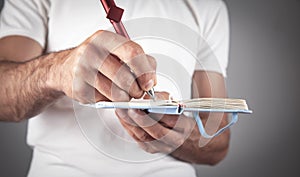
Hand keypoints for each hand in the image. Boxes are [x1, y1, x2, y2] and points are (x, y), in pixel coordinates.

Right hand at [49, 30, 155, 102]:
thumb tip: (151, 81)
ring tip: (123, 93)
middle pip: (125, 76)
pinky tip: (106, 93)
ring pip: (116, 92)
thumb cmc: (96, 59)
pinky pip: (105, 100)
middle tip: (137, 92)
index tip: (149, 83)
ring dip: (125, 98)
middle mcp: (92, 51)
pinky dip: (111, 101)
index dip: (145, 71)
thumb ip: (140, 61)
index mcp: (105, 38)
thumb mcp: (117, 51)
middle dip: (137, 90)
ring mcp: (83, 70)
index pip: (132, 52)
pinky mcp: (79, 88)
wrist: (64, 68)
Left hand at [115, 92, 229, 163]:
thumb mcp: (176, 103)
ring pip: (144, 137)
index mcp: (183, 126)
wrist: (187, 137)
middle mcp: (174, 139)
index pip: (169, 120)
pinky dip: (129, 128)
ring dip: (129, 123)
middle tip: (126, 108)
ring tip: (120, 111)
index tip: (140, 105)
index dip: (154, 113)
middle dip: (138, 119)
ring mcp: (163, 147)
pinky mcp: (152, 149)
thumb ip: (164, 98)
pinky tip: (123, 119)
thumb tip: (149, 97)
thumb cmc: (180, 117)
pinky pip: (138, 140)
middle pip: (154, 131)